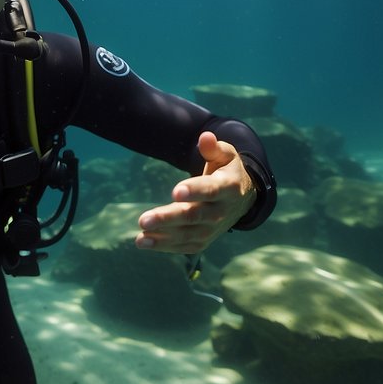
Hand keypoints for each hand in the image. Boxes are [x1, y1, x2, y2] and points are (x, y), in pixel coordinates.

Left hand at [135, 131, 255, 253]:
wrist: (241, 198)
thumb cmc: (226, 171)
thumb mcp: (225, 156)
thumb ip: (214, 148)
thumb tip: (205, 137)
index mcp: (229, 187)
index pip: (212, 190)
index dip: (195, 191)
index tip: (175, 192)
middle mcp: (222, 211)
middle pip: (195, 216)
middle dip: (168, 218)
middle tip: (143, 220)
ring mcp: (213, 229)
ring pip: (188, 235)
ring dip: (163, 236)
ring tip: (141, 236)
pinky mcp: (204, 240)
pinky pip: (185, 246)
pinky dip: (165, 246)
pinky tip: (145, 242)